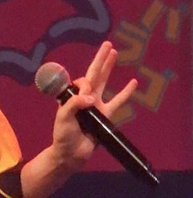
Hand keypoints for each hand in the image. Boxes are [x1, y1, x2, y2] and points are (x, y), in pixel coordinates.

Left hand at [49, 41, 138, 169]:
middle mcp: (84, 98)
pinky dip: (125, 93)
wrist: (71, 154)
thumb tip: (92, 98)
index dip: (85, 84)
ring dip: (109, 68)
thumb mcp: (63, 118)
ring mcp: (95, 106)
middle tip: (107, 43)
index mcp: (71, 97)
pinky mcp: (105, 116)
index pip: (81, 82)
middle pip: (93, 74)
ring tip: (114, 53)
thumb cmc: (63, 135)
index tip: (86, 96)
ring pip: (104, 82)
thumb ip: (75, 105)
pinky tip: (133, 82)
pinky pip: (118, 102)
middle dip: (100, 59)